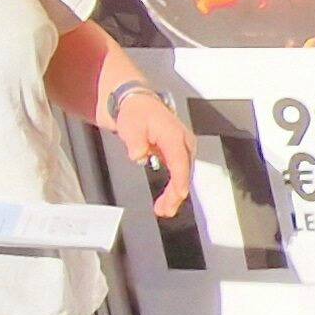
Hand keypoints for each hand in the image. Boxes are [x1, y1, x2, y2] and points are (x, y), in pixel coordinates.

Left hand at [112, 83, 195, 218]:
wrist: (138, 105)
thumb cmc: (136, 114)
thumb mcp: (130, 125)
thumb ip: (135, 142)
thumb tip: (139, 155)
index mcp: (174, 135)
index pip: (180, 161)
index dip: (180, 179)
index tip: (179, 194)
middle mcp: (183, 142)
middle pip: (184, 172)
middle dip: (176, 194)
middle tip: (165, 210)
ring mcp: (183, 149)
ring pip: (183, 175)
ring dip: (175, 194)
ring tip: (164, 210)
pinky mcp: (179, 154)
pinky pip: (180, 174)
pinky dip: (174, 188)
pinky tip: (167, 200)